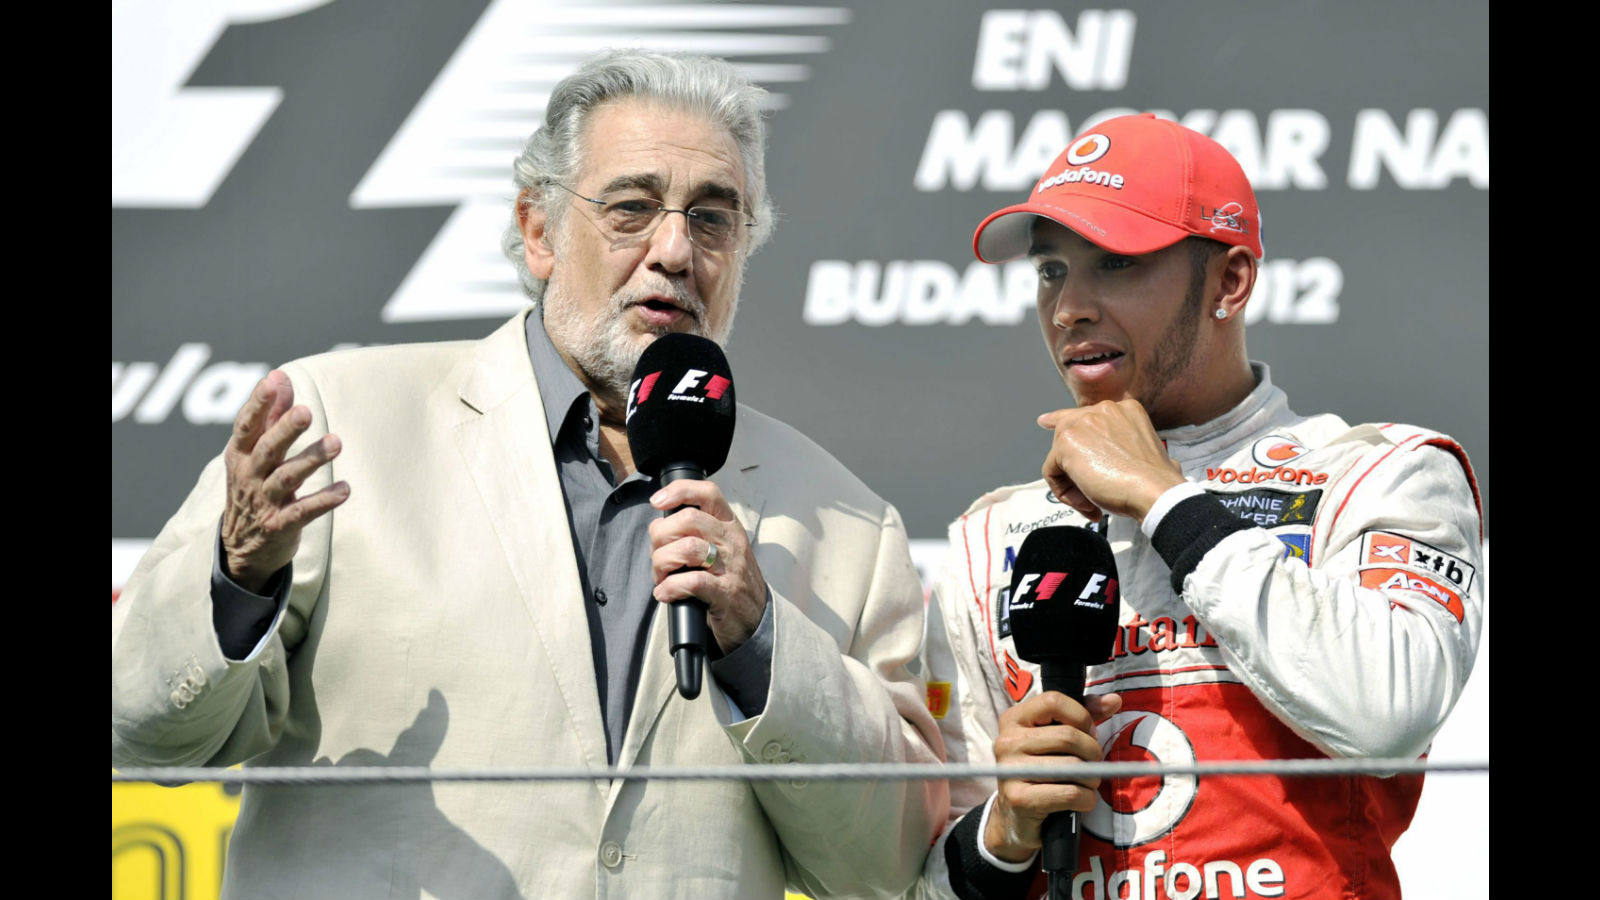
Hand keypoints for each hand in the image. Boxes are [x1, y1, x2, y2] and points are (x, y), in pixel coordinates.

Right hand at [220, 370, 348, 591]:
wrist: (242, 548)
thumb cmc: (254, 487)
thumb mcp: (255, 453)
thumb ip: (270, 416)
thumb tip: (280, 376)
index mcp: (240, 455)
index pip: (247, 426)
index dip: (258, 404)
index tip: (274, 381)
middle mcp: (249, 476)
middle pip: (267, 449)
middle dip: (285, 430)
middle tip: (307, 411)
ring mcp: (264, 502)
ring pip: (287, 478)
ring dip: (312, 459)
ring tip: (336, 442)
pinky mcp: (280, 525)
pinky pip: (303, 512)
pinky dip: (323, 500)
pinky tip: (345, 489)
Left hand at [648, 479, 766, 652]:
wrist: (757, 618)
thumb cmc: (730, 580)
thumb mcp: (721, 547)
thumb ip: (697, 532)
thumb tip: (659, 528)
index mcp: (729, 525)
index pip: (708, 494)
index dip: (679, 491)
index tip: (658, 501)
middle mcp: (731, 541)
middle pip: (688, 519)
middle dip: (660, 536)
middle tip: (658, 555)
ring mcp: (731, 567)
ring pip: (687, 548)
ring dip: (662, 563)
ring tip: (661, 576)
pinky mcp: (725, 594)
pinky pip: (692, 582)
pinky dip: (670, 588)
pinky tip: (665, 593)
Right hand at [985, 691, 1120, 862]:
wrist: (1016, 818)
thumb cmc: (1041, 770)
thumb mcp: (1055, 737)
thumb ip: (1083, 715)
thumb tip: (1114, 700)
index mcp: (1013, 719)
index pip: (1054, 701)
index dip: (1081, 716)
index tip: (1088, 732)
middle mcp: (1006, 741)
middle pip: (1068, 736)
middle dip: (1093, 752)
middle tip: (1093, 763)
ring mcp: (1010, 770)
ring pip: (1073, 766)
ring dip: (1092, 779)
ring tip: (1087, 783)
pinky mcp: (1018, 799)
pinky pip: (1070, 793)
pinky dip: (1086, 799)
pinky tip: (1082, 800)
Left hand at [1037, 400, 1184, 521]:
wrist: (1155, 490)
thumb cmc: (1154, 481)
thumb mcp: (1144, 453)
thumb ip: (1124, 447)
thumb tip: (1108, 458)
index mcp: (1124, 410)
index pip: (1085, 414)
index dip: (1061, 419)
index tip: (1045, 421)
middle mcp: (1103, 409)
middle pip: (1067, 436)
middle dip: (1074, 469)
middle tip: (1090, 495)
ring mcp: (1083, 422)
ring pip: (1059, 456)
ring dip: (1073, 485)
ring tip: (1094, 502)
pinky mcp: (1067, 441)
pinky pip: (1051, 471)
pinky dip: (1064, 492)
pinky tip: (1087, 501)